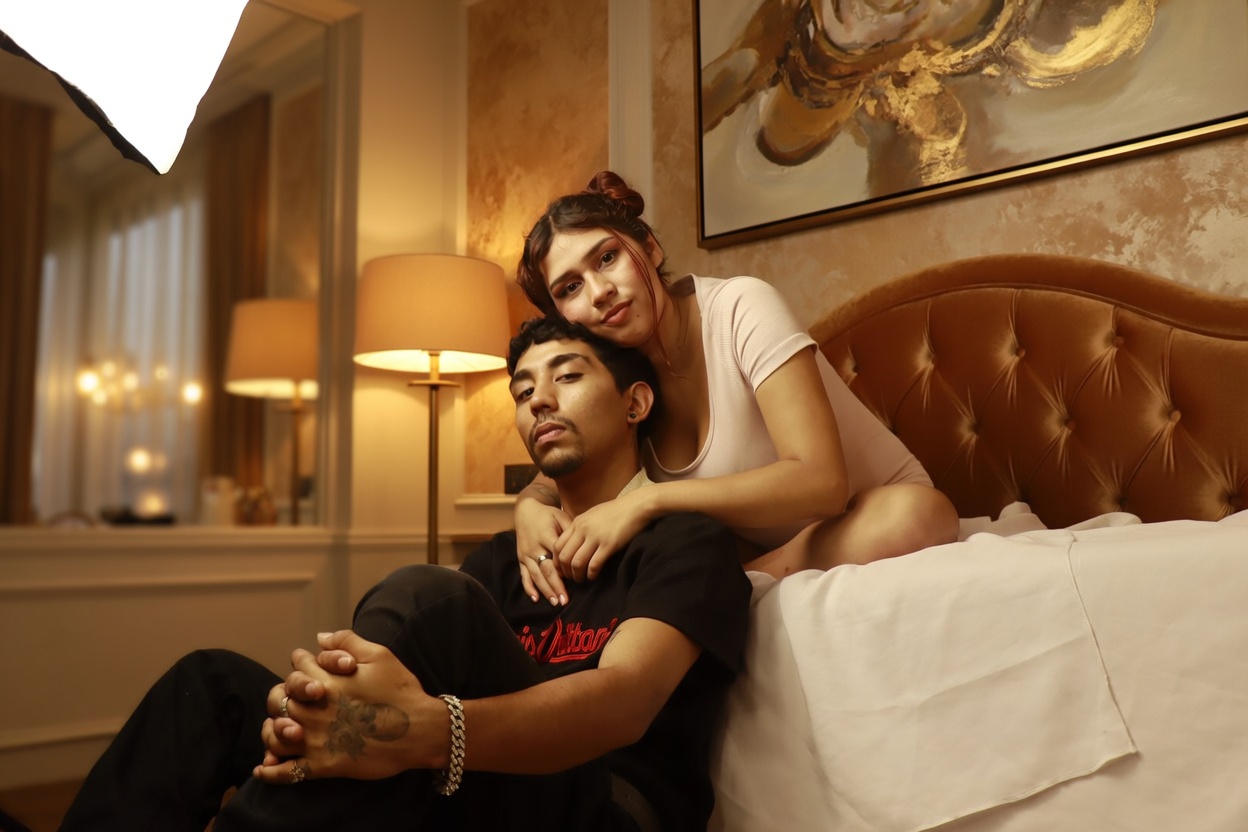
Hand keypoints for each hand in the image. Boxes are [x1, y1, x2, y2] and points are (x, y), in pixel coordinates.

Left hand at [253, 630, 446, 783]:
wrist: (419, 730)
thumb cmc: (401, 690)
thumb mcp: (379, 656)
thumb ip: (346, 641)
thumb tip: (319, 637)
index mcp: (326, 681)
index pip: (297, 665)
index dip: (302, 664)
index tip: (308, 669)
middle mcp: (315, 710)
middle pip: (280, 698)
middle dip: (285, 696)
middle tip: (294, 699)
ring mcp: (316, 739)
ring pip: (275, 734)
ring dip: (271, 730)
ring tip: (277, 729)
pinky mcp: (323, 766)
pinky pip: (286, 772)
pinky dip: (271, 771)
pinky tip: (264, 768)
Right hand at [516, 498, 571, 605]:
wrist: (526, 510)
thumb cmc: (549, 515)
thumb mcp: (561, 516)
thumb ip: (571, 531)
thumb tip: (585, 544)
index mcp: (546, 535)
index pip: (558, 555)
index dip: (566, 568)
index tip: (576, 579)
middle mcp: (534, 546)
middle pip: (546, 569)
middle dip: (556, 585)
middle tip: (565, 600)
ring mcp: (526, 554)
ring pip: (536, 575)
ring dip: (545, 590)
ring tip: (555, 602)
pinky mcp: (521, 559)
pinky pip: (524, 575)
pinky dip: (529, 588)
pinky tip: (536, 598)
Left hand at [554, 490, 651, 581]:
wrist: (636, 506)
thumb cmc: (616, 511)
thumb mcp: (592, 515)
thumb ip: (581, 527)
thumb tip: (573, 541)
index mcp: (577, 522)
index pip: (558, 545)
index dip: (557, 561)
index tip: (562, 569)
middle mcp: (583, 529)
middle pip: (564, 556)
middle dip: (565, 571)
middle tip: (570, 578)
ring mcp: (595, 537)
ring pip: (577, 563)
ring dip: (577, 575)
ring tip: (581, 580)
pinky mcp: (609, 545)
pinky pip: (594, 564)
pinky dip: (591, 574)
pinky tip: (593, 576)